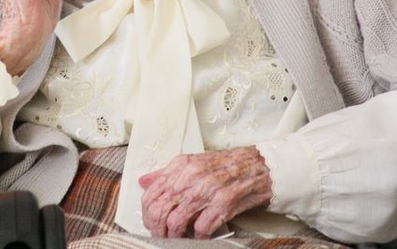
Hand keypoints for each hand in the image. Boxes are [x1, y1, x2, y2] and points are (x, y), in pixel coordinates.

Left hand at [138, 147, 272, 237]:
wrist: (258, 166)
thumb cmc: (225, 166)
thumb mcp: (192, 163)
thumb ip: (166, 174)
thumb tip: (143, 182)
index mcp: (180, 165)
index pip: (151, 194)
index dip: (147, 213)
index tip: (150, 223)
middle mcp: (190, 176)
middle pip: (160, 210)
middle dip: (156, 228)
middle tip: (160, 235)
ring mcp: (207, 190)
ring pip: (176, 221)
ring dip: (174, 235)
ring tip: (178, 238)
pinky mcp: (223, 204)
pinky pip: (201, 228)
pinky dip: (198, 237)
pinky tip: (200, 237)